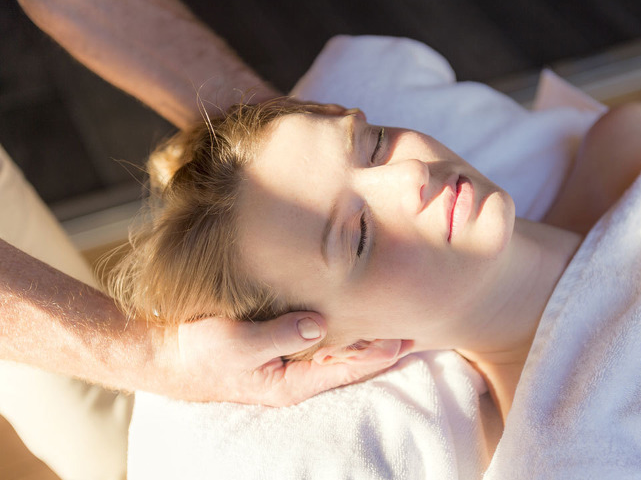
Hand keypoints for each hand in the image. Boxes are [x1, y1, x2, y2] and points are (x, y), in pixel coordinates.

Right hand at [153, 312, 404, 405]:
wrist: (165, 354)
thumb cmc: (197, 352)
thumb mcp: (237, 343)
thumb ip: (280, 334)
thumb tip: (320, 324)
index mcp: (290, 383)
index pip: (345, 370)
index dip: (377, 355)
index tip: (405, 339)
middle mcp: (294, 377)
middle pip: (348, 363)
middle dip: (381, 347)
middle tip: (415, 328)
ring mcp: (286, 363)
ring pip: (336, 352)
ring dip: (364, 337)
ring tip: (394, 320)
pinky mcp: (277, 348)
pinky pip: (317, 342)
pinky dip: (340, 330)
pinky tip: (353, 317)